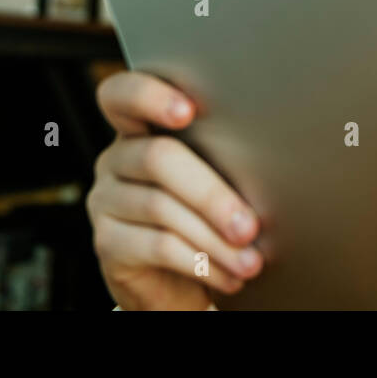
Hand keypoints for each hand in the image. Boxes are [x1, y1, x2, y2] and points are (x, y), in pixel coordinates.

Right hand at [88, 70, 264, 309]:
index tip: (188, 111)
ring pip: (161, 207)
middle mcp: (116, 160)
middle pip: (157, 157)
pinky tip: (228, 275)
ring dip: (214, 238)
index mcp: (140, 130)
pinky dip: (201, 262)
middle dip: (211, 193)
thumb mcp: (214, 181)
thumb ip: (222, 161)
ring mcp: (105, 200)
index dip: (149, 95)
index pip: (122, 96)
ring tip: (250, 260)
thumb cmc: (206, 218)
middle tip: (249, 225)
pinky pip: (157, 246)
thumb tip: (271, 166)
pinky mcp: (107, 243)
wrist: (179, 281)